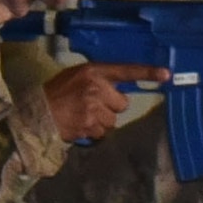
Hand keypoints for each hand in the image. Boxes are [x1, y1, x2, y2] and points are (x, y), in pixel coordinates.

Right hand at [42, 62, 164, 142]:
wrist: (35, 113)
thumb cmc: (55, 93)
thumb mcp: (75, 77)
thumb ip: (97, 80)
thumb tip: (118, 91)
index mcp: (92, 72)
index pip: (125, 71)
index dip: (147, 72)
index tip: (166, 74)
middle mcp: (96, 88)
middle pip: (121, 103)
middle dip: (109, 107)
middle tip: (90, 105)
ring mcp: (93, 107)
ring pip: (112, 120)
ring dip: (100, 120)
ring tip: (81, 116)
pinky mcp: (89, 124)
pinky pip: (101, 132)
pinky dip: (91, 131)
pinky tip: (78, 125)